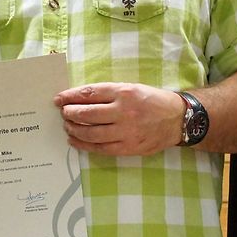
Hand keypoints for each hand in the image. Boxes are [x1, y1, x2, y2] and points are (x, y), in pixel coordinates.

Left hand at [54, 83, 183, 154]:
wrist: (177, 119)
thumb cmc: (152, 101)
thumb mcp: (131, 88)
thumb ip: (108, 93)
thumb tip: (79, 98)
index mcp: (124, 92)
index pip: (89, 93)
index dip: (70, 97)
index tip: (59, 99)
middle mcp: (124, 111)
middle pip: (87, 114)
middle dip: (70, 114)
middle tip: (63, 113)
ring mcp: (126, 132)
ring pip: (91, 133)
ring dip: (74, 130)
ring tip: (67, 127)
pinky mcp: (128, 147)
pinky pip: (100, 148)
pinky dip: (84, 145)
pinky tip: (75, 141)